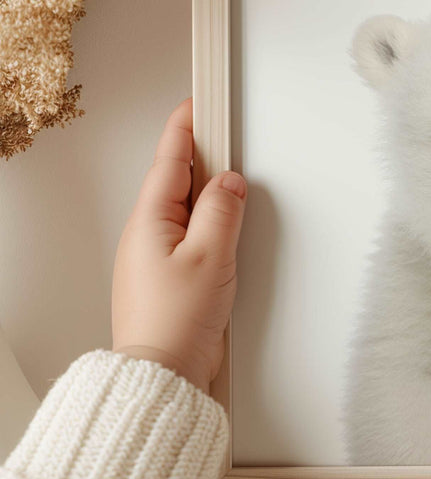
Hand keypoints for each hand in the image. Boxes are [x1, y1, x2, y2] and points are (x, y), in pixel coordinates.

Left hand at [112, 98, 246, 393]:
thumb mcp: (209, 255)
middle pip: (178, 179)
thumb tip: (230, 183)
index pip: (170, 159)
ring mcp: (157, 254)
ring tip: (234, 180)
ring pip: (187, 207)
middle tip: (227, 133)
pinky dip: (211, 220)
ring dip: (209, 190)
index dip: (186, 127)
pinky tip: (227, 226)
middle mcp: (148, 233)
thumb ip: (222, 211)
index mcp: (150, 219)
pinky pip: (192, 232)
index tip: (199, 102)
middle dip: (203, 154)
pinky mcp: (171, 274)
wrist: (162, 375)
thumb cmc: (175, 322)